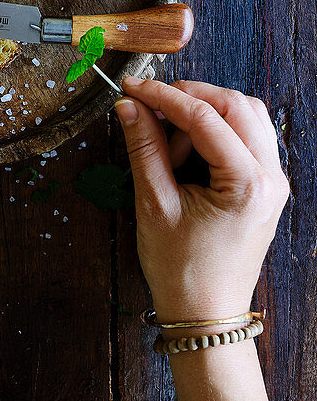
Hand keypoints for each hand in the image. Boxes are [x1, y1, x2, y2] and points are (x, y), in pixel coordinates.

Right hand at [115, 77, 288, 322]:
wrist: (205, 313)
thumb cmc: (181, 269)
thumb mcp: (154, 204)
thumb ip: (144, 148)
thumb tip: (129, 106)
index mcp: (247, 184)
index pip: (205, 117)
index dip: (163, 96)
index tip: (131, 88)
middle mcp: (270, 177)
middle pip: (235, 105)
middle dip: (189, 97)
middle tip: (147, 105)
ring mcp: (272, 181)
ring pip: (245, 117)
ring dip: (204, 113)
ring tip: (166, 140)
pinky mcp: (263, 186)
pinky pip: (244, 139)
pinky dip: (214, 132)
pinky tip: (184, 151)